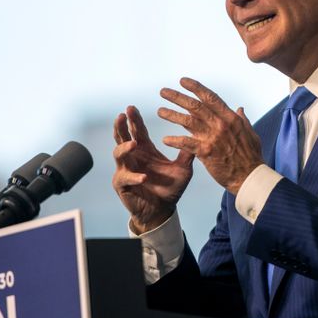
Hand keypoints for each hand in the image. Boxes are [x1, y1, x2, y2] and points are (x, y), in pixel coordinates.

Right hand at [112, 105, 194, 232]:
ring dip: (125, 148)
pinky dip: (134, 177)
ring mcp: (125, 170)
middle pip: (122, 137)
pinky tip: (144, 177)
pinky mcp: (123, 184)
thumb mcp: (183, 169)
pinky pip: (125, 178)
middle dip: (121, 126)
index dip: (134, 119)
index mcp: (145, 150)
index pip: (138, 131)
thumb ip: (188, 153)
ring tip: (134, 144)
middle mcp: (133, 157)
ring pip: (118, 154)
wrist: (163, 210)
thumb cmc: (170, 188)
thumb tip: (199, 136)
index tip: (132, 107)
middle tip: (123, 115)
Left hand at [158, 77, 262, 193]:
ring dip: (172, 115)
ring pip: (188, 121)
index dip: (195, 88)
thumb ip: (242, 120)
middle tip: (163, 92)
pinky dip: (175, 141)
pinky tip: (165, 139)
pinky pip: (186, 143)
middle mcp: (220, 124)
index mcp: (230, 118)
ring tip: (160, 111)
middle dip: (177, 97)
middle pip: (195, 106)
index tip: (183, 81)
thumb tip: (239, 109)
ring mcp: (212, 137)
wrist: (249, 177)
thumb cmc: (251, 157)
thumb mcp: (250, 133)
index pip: (210, 98)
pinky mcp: (206, 152)